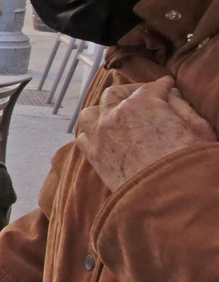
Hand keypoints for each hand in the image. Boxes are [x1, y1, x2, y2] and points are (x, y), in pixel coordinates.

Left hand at [76, 77, 214, 190]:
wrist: (168, 196)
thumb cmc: (188, 161)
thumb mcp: (198, 127)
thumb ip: (181, 106)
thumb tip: (170, 94)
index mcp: (142, 103)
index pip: (152, 87)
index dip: (162, 85)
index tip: (167, 86)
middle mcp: (115, 114)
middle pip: (114, 94)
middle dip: (129, 91)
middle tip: (142, 95)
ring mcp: (100, 135)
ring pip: (91, 112)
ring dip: (102, 110)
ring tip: (114, 114)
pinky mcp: (94, 156)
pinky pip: (83, 138)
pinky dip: (91, 132)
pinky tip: (102, 135)